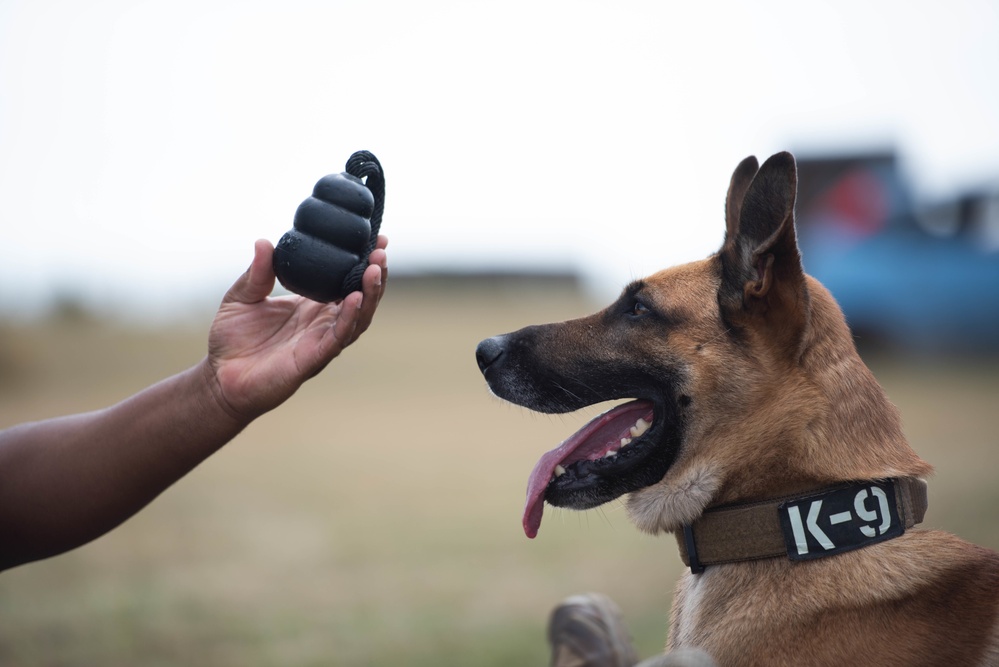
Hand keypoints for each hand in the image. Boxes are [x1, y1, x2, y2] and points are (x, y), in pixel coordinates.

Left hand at [205, 236, 387, 420]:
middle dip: (375, 275)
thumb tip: (263, 242)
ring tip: (375, 269)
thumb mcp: (242, 297)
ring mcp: (321, 341)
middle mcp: (322, 323)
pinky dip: (349, 318)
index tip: (376, 240)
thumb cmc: (232, 340)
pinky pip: (337, 338)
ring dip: (370, 294)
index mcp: (311, 306)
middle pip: (361, 298)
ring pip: (358, 318)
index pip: (345, 281)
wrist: (220, 378)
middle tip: (380, 250)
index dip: (361, 262)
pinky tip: (355, 298)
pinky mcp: (313, 359)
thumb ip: (257, 273)